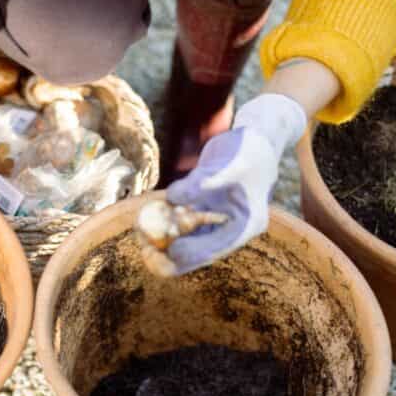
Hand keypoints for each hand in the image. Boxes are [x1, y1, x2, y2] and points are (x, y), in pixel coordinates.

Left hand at [160, 94, 305, 274]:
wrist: (253, 140)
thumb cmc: (247, 151)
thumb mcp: (228, 165)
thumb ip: (201, 183)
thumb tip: (172, 198)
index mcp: (247, 224)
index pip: (218, 247)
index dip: (193, 253)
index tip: (171, 251)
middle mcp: (233, 228)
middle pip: (201, 251)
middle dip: (175, 255)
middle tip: (149, 255)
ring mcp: (218, 222)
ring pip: (190, 241)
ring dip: (167, 242)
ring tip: (143, 242)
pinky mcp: (206, 212)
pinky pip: (184, 225)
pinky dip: (167, 225)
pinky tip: (148, 226)